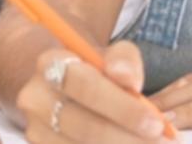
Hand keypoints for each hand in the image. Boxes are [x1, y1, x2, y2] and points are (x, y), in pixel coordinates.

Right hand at [16, 41, 169, 142]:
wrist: (69, 87)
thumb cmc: (97, 71)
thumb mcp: (113, 56)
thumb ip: (125, 60)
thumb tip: (129, 80)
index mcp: (50, 64)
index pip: (85, 86)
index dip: (123, 108)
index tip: (157, 124)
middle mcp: (35, 98)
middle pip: (83, 126)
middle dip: (128, 139)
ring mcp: (35, 130)